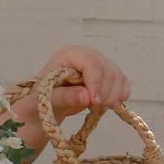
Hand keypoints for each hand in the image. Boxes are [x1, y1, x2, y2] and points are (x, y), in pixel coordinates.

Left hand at [6, 44, 131, 156]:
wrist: (45, 105)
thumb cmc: (40, 99)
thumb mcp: (46, 99)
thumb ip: (65, 97)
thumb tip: (86, 96)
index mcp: (69, 55)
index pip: (91, 63)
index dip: (95, 82)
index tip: (93, 102)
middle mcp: (87, 55)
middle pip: (108, 71)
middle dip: (104, 93)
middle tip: (93, 108)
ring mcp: (100, 64)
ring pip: (118, 78)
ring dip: (112, 97)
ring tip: (96, 109)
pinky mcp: (108, 76)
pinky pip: (123, 84)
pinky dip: (119, 97)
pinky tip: (107, 105)